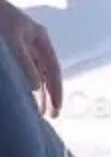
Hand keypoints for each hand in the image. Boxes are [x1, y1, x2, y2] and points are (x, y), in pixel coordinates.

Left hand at [0, 0, 61, 117]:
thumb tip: (35, 87)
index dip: (56, 91)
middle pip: (45, 74)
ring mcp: (20, 47)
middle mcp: (33, 44)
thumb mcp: (12, 40)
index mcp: (40, 39)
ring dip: (36, 92)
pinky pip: (21, 71)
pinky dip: (24, 85)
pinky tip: (23, 96)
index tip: (56, 110)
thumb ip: (24, 62)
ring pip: (33, 74)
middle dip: (48, 95)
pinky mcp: (8, 53)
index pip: (53, 70)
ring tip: (37, 112)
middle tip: (49, 117)